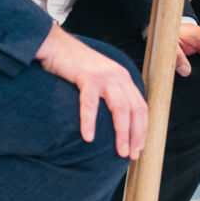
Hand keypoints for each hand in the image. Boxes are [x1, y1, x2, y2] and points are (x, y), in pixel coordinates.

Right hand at [35, 24, 149, 156]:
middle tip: (132, 155)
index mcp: (124, 79)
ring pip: (121, 109)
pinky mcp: (87, 76)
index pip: (141, 107)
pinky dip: (90, 122)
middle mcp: (119, 77)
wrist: (56, 45)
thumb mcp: (99, 80)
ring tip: (121, 152)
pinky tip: (89, 137)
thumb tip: (112, 123)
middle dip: (137, 135)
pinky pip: (90, 103)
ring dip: (122, 133)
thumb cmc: (75, 68)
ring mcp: (104, 76)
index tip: (139, 148)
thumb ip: (109, 95)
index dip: (143, 129)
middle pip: (136, 110)